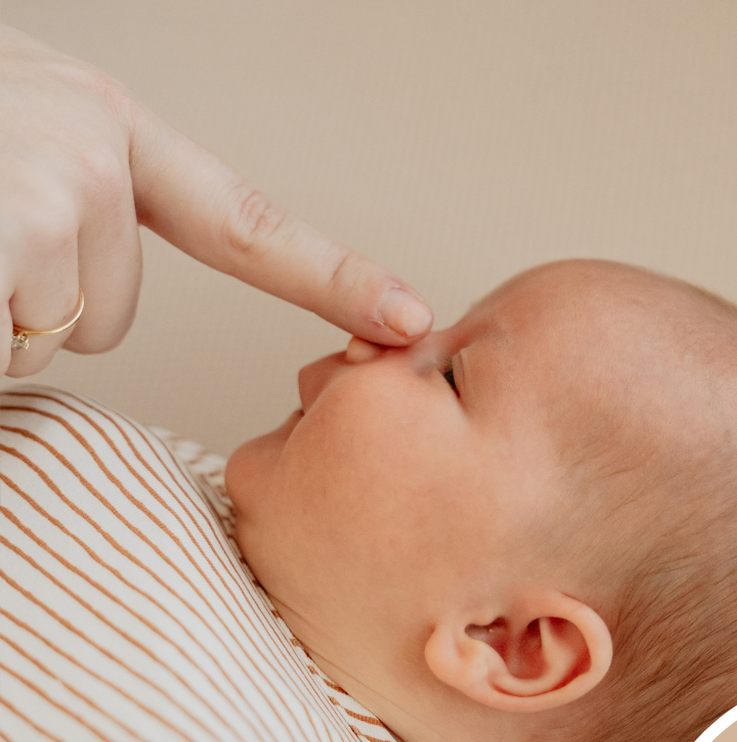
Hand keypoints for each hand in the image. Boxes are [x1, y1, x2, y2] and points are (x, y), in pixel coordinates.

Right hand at [1, 25, 432, 377]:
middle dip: (35, 309)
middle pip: (111, 313)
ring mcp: (43, 178)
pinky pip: (13, 334)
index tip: (412, 320)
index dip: (334, 279)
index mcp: (107, 127)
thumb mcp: (16, 166)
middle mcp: (87, 141)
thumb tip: (78, 317)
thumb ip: (75, 233)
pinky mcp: (9, 227)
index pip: (248, 224)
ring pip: (51, 335)